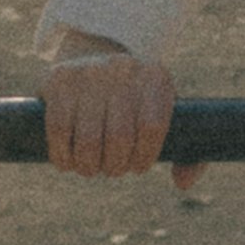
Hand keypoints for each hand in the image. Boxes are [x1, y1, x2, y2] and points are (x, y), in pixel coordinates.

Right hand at [40, 36, 198, 191]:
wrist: (92, 61)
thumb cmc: (135, 104)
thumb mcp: (163, 117)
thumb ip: (186, 155)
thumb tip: (183, 182)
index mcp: (155, 77)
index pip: (153, 126)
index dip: (144, 156)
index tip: (138, 166)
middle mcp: (123, 68)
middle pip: (119, 137)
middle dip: (115, 166)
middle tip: (112, 169)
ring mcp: (89, 71)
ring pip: (88, 139)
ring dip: (88, 166)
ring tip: (90, 167)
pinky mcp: (59, 79)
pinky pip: (59, 130)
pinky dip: (62, 156)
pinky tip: (67, 161)